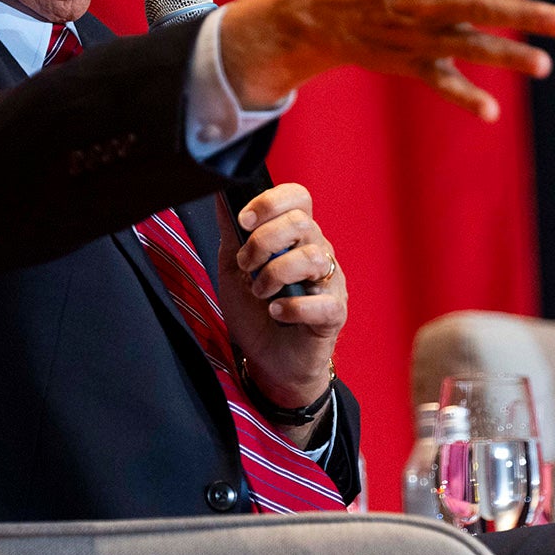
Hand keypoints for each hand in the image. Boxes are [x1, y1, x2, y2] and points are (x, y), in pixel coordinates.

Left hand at [209, 183, 344, 443]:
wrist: (267, 362)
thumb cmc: (254, 313)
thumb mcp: (233, 268)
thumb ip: (231, 232)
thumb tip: (220, 192)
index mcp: (296, 236)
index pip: (299, 197)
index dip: (271, 202)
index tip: (244, 221)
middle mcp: (318, 252)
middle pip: (302, 224)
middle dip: (264, 242)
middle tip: (246, 266)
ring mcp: (330, 282)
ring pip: (313, 257)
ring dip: (275, 274)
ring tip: (259, 293)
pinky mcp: (334, 313)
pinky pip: (322, 301)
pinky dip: (293, 306)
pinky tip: (275, 312)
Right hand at [219, 0, 554, 120]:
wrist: (315, 11)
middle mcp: (423, 1)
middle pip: (481, 9)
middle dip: (523, 16)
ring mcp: (416, 36)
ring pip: (468, 48)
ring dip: (507, 57)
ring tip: (543, 64)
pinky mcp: (409, 63)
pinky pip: (440, 82)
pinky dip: (463, 97)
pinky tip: (491, 112)